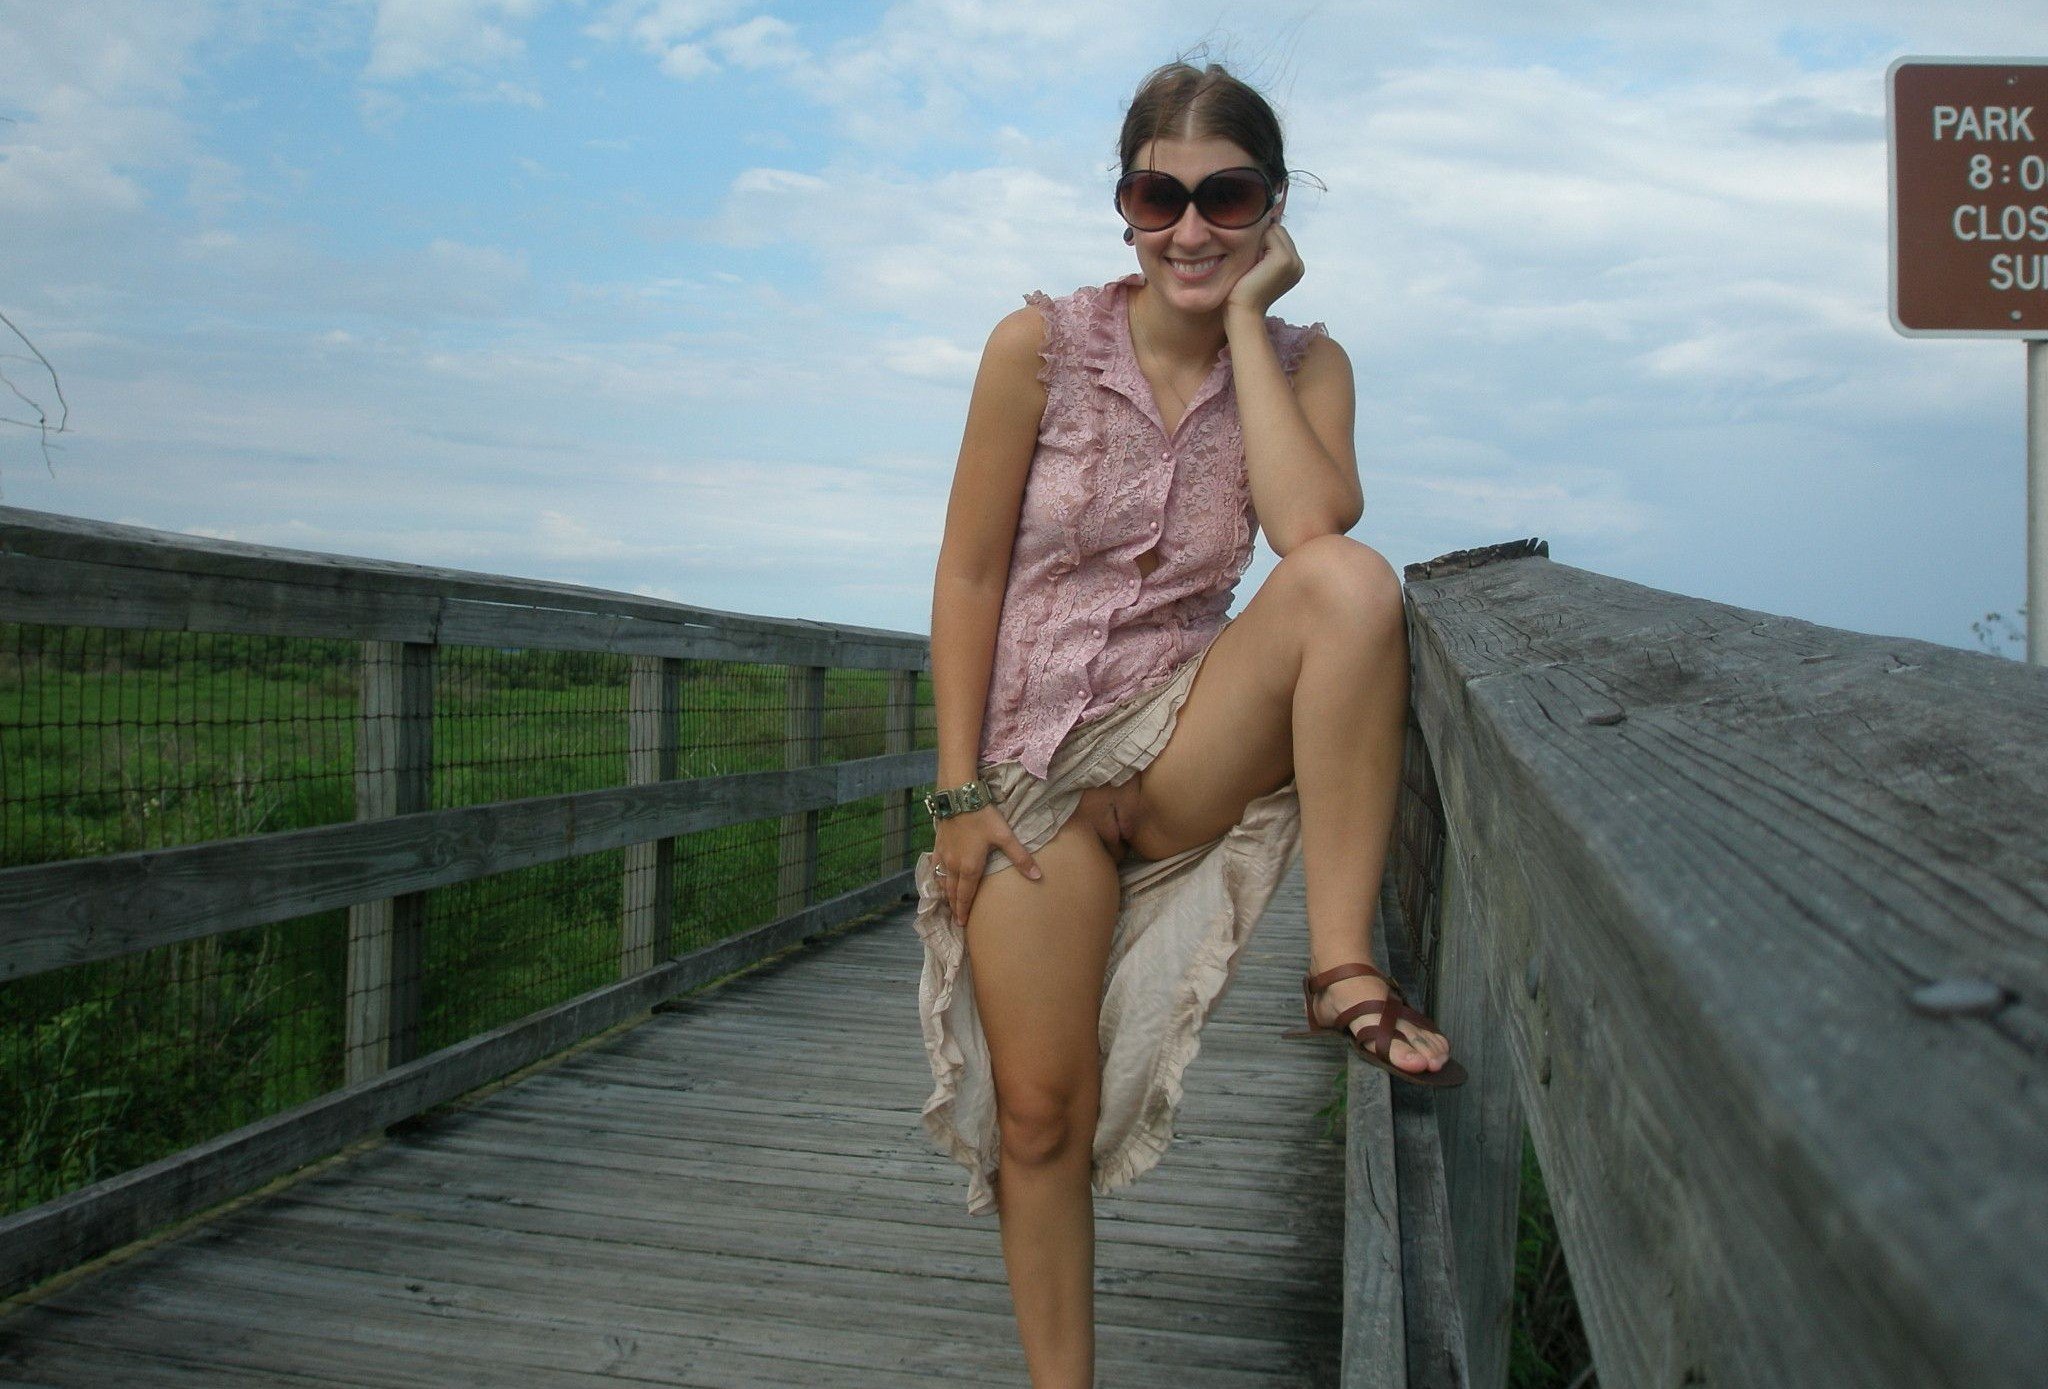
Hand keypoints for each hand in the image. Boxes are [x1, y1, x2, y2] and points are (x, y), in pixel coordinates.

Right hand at [932, 804, 1040, 925]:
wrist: (958, 796)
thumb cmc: (983, 817)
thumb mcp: (1005, 836)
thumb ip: (1021, 858)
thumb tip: (1038, 876)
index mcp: (969, 868)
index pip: (965, 896)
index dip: (964, 911)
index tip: (962, 923)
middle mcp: (953, 866)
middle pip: (952, 892)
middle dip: (954, 906)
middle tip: (957, 919)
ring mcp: (943, 855)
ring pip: (942, 880)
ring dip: (945, 894)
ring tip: (948, 903)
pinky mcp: (937, 844)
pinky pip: (935, 866)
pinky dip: (937, 876)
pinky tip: (938, 876)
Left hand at [1225, 221, 1302, 316]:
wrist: (1243, 311)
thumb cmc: (1244, 293)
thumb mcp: (1260, 267)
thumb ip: (1267, 249)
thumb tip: (1264, 221)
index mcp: (1295, 266)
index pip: (1281, 236)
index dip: (1264, 242)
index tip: (1255, 263)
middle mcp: (1298, 263)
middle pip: (1279, 230)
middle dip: (1263, 240)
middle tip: (1253, 264)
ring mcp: (1293, 261)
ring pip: (1274, 230)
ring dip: (1259, 241)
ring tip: (1253, 264)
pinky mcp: (1283, 258)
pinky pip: (1269, 233)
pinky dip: (1257, 243)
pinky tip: (1253, 263)